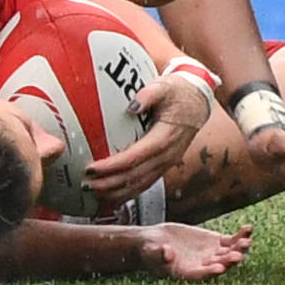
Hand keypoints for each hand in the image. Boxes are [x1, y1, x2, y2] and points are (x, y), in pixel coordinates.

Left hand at [83, 74, 210, 204]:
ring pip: (141, 184)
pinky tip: (113, 197)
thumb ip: (148, 94)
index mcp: (164, 138)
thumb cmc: (178, 92)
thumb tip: (132, 106)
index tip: (92, 168)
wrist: (198, 100)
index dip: (113, 166)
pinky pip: (146, 183)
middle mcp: (166, 155)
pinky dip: (129, 193)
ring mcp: (167, 162)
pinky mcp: (165, 164)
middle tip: (86, 185)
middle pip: (135, 176)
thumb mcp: (164, 86)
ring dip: (117, 192)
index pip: (135, 157)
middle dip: (109, 183)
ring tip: (94, 194)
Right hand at [140, 223, 252, 280]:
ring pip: (229, 253)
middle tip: (237, 255)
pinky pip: (231, 241)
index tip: (219, 268)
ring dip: (239, 249)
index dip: (210, 271)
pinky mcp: (215, 242)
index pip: (201, 274)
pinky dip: (240, 236)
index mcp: (188, 273)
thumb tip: (168, 254)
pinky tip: (249, 228)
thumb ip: (160, 254)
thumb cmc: (150, 250)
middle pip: (220, 265)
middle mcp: (204, 266)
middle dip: (228, 260)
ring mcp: (212, 254)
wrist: (155, 241)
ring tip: (246, 241)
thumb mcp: (151, 252)